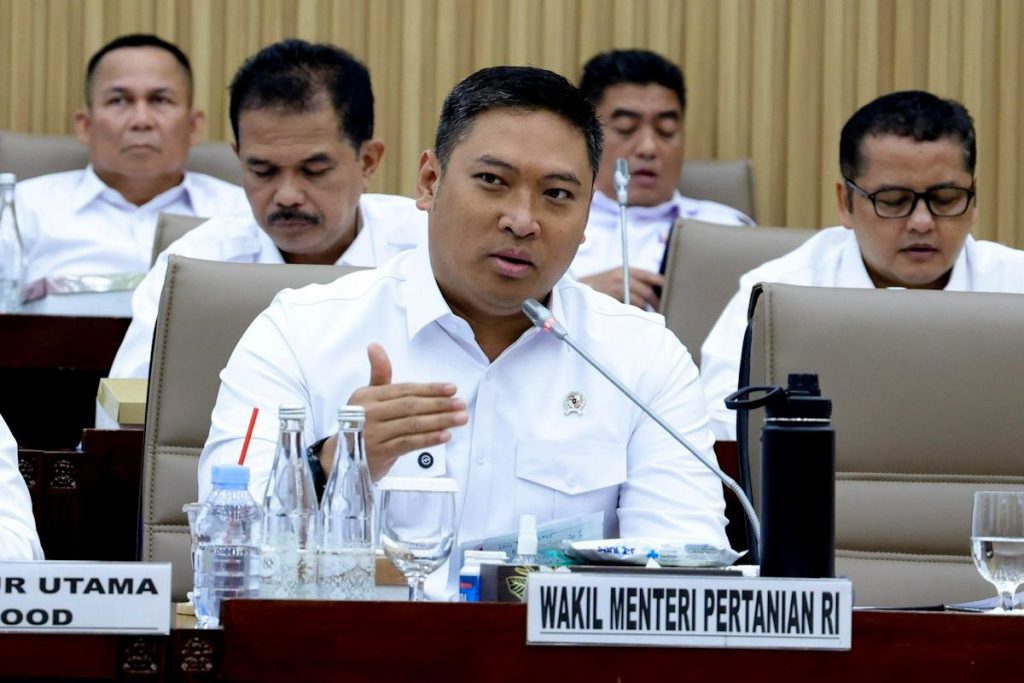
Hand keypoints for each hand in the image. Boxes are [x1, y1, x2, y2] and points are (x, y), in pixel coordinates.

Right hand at [320, 343, 467, 480]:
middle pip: (410, 406)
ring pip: (412, 425)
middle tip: (461, 404)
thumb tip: (374, 345)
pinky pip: (409, 443)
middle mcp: (369, 413)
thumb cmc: (362, 422)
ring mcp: (373, 434)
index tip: (452, 388)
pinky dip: (429, 439)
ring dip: (440, 421)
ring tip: (460, 418)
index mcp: (368, 396)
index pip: (404, 390)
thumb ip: (379, 373)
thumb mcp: (368, 396)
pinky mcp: (380, 453)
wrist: (342, 457)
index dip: (430, 388)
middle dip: (439, 404)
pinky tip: (445, 435)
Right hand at [580, 267, 664, 309]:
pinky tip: (637, 317)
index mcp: (626, 269)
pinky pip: (629, 307)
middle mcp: (622, 276)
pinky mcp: (611, 298)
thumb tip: (651, 294)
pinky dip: (636, 313)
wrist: (575, 290)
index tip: (672, 292)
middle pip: (647, 290)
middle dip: (656, 301)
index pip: (651, 276)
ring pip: (639, 300)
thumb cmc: (597, 287)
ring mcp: (616, 287)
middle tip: (662, 309)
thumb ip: (630, 282)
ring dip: (647, 309)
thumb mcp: (614, 278)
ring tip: (651, 316)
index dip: (663, 284)